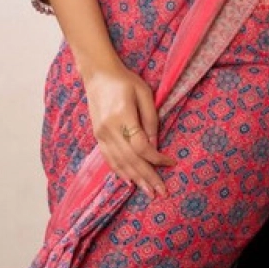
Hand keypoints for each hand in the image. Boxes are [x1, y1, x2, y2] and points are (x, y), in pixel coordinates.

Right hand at [84, 64, 176, 198]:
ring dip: (135, 179)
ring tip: (148, 192)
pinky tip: (129, 182)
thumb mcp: (144, 94)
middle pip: (130, 160)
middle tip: (162, 192)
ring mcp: (101, 135)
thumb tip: (155, 146)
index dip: (156, 158)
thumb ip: (151, 120)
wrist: (98, 74)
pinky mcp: (98, 137)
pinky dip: (120, 172)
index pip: (141, 146)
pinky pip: (109, 159)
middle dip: (147, 177)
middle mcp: (109, 130)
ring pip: (119, 163)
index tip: (170, 163)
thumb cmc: (125, 81)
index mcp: (122, 116)